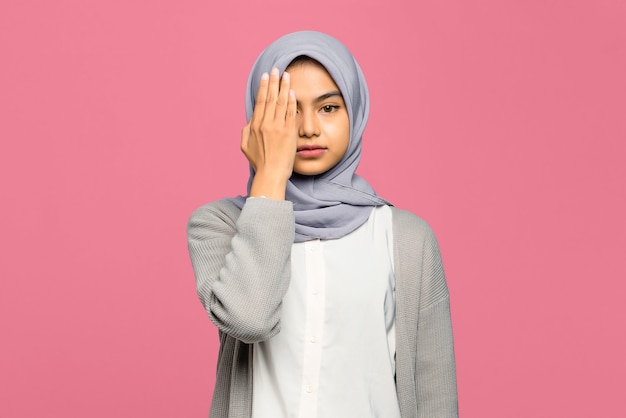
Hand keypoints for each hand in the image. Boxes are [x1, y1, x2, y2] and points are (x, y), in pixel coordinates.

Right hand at [241, 68, 296, 198]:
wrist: (271, 174)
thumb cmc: (259, 162)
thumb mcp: (246, 145)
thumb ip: (246, 130)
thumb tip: (251, 119)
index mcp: (254, 125)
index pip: (260, 101)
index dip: (263, 87)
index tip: (266, 76)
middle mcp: (265, 124)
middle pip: (270, 97)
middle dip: (273, 81)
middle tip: (276, 69)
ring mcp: (277, 127)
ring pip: (280, 102)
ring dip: (283, 86)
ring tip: (286, 75)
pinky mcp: (288, 132)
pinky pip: (290, 113)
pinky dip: (291, 101)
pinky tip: (292, 91)